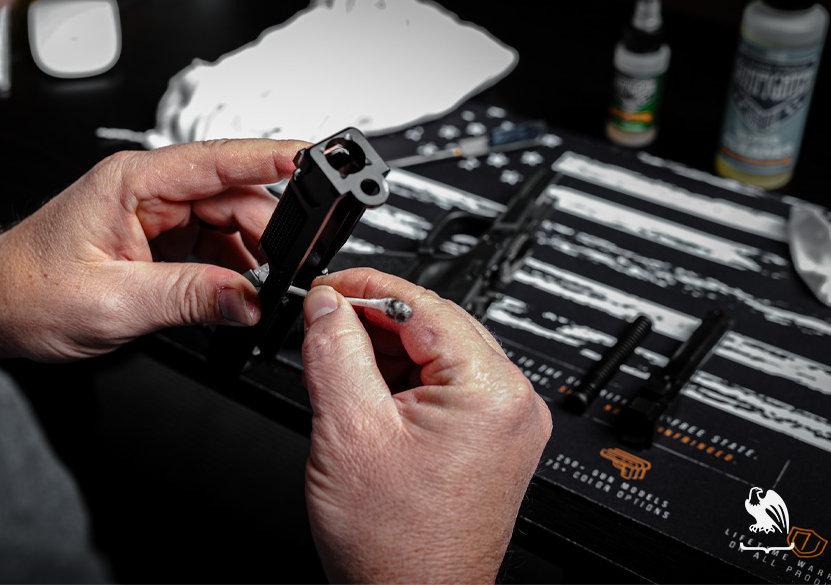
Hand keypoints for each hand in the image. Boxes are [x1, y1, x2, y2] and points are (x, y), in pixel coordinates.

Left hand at [0, 139, 307, 360]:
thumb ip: (189, 297)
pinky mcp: (156, 239)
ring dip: (247, 256)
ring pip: (226, 221)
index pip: (216, 159)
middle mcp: (145, 190)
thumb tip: (248, 298)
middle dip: (266, 232)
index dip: (272, 157)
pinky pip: (209, 244)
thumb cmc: (23, 291)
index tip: (317, 159)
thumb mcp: (113, 303)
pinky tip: (231, 294)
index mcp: (130, 181)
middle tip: (284, 273)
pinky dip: (228, 269)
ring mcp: (152, 214)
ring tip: (254, 292)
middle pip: (232, 194)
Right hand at [301, 269, 551, 583]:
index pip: (423, 305)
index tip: (327, 286)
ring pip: (435, 354)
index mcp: (491, 391)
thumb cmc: (395, 545)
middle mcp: (511, 403)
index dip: (366, 287)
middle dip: (371, 320)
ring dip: (383, 350)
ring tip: (334, 364)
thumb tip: (326, 303)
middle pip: (433, 325)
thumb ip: (333, 351)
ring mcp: (504, 424)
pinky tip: (362, 391)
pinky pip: (442, 386)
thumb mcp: (348, 431)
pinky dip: (399, 380)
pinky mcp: (490, 441)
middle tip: (321, 322)